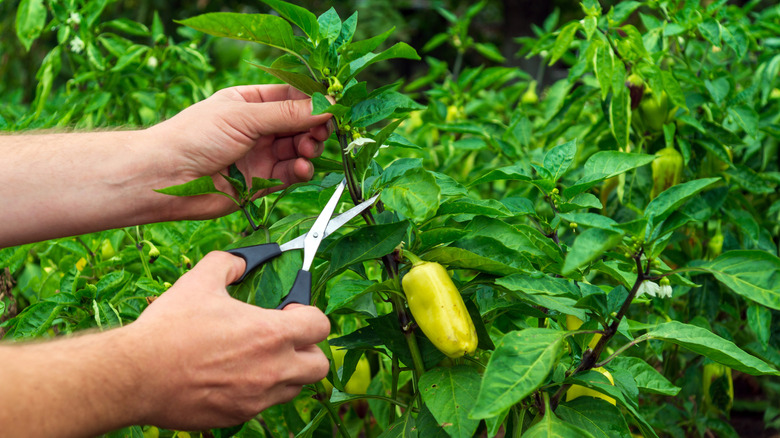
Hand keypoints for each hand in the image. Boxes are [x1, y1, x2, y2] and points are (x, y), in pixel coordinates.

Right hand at [129, 251, 330, 428]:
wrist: (136, 375)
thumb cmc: (169, 328)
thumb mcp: (199, 281)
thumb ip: (228, 264)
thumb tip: (242, 261)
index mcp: (271, 334)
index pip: (320, 326)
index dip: (309, 315)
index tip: (289, 312)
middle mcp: (272, 370)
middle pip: (319, 365)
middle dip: (308, 349)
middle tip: (283, 338)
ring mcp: (257, 398)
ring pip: (294, 388)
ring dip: (286, 372)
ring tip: (258, 357)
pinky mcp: (238, 416)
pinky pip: (263, 405)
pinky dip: (258, 391)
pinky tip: (233, 376)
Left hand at [146, 84, 332, 220]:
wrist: (166, 179)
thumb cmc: (195, 137)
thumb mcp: (244, 116)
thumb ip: (288, 114)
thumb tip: (327, 104)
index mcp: (249, 102)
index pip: (291, 96)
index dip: (313, 101)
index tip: (333, 106)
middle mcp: (257, 127)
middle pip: (300, 124)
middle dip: (314, 127)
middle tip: (322, 132)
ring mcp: (260, 155)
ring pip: (298, 149)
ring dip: (309, 149)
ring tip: (306, 150)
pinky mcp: (261, 182)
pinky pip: (290, 174)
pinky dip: (300, 171)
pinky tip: (301, 168)